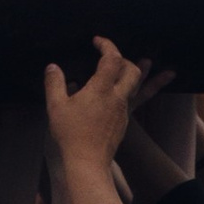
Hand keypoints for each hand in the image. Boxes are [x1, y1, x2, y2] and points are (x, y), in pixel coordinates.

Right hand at [44, 36, 149, 171]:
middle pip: (132, 71)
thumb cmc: (71, 134)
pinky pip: (136, 102)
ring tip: (151, 63)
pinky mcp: (124, 122)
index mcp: (102, 89)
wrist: (87, 162)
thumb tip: (53, 67)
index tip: (97, 41)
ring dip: (142, 73)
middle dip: (125, 59)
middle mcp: (118, 97)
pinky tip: (133, 93)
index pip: (112, 59)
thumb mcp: (56, 107)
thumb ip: (54, 83)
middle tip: (112, 57)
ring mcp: (124, 111)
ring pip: (139, 87)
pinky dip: (140, 91)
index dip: (107, 45)